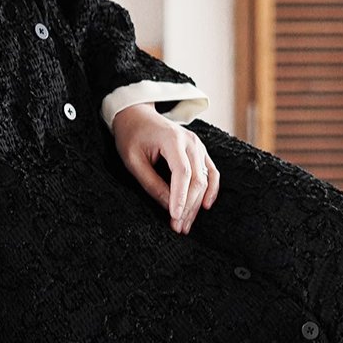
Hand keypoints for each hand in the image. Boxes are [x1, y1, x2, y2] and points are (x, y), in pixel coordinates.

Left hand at [111, 102, 219, 233]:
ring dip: (197, 204)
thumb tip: (168, 207)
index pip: (182, 172)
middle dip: (188, 206)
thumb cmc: (131, 136)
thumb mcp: (133, 161)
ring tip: (185, 224)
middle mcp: (190, 141)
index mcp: (172, 139)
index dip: (180, 197)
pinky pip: (211, 171)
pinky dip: (211, 189)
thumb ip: (151, 183)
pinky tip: (205, 206)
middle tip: (177, 228)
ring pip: (205, 179)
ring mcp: (197, 144)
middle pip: (196, 179)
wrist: (137, 114)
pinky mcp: (199, 150)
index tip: (174, 218)